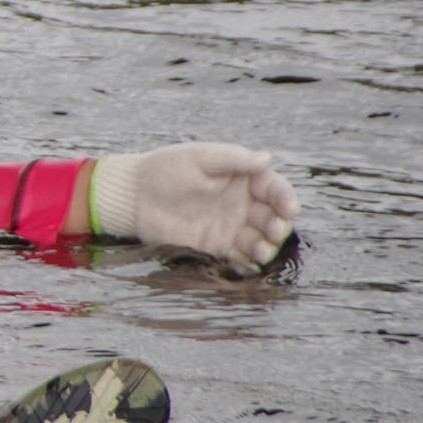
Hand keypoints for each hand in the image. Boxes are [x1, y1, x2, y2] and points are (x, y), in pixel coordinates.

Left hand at [90, 143, 297, 274]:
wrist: (132, 196)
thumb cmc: (164, 168)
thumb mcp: (199, 158)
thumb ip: (233, 159)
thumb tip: (267, 158)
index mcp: (242, 178)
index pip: (273, 189)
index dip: (285, 198)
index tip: (289, 209)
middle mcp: (241, 203)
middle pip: (271, 217)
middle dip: (278, 226)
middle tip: (274, 231)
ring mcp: (230, 226)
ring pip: (259, 240)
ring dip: (266, 247)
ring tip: (261, 251)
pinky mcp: (215, 246)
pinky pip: (239, 257)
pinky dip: (247, 262)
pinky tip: (249, 264)